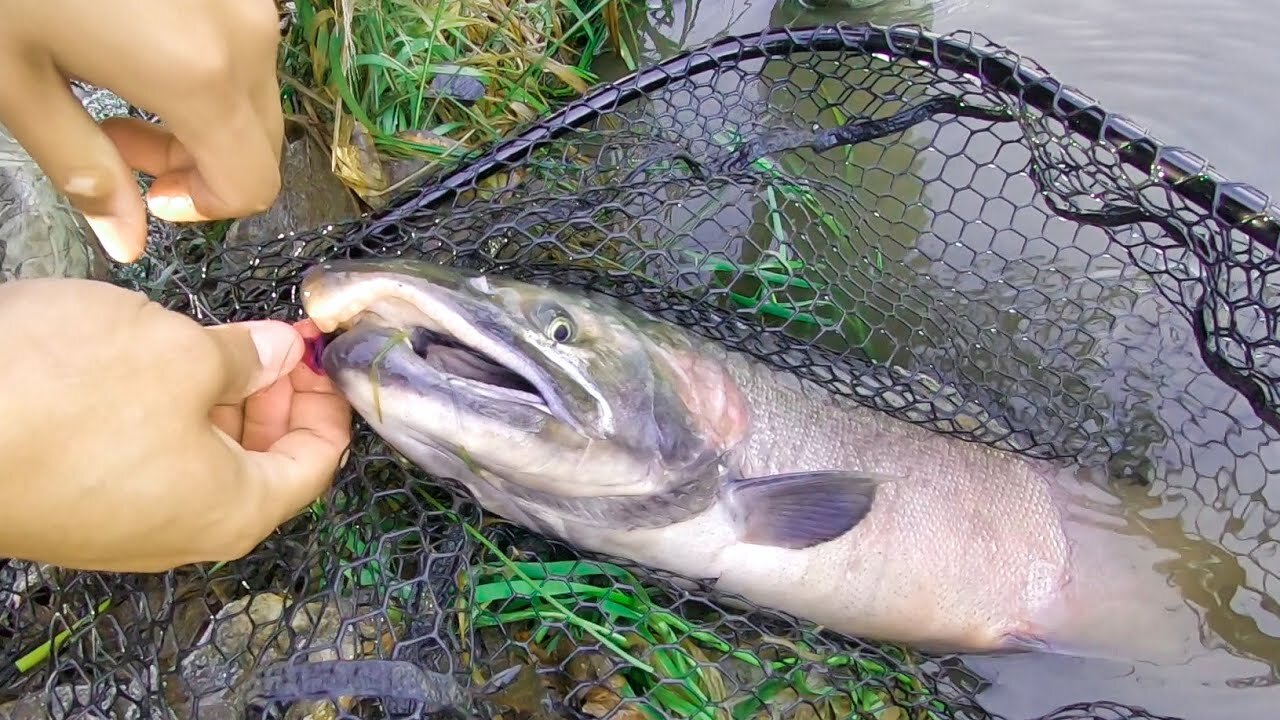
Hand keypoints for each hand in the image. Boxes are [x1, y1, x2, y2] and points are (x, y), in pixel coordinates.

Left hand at [0, 0, 284, 263]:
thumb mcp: (15, 85)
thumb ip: (84, 174)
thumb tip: (129, 243)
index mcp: (201, 75)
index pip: (254, 186)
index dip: (203, 208)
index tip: (140, 187)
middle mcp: (247, 35)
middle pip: (264, 142)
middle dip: (202, 163)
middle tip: (117, 134)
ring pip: (257, 93)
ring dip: (204, 114)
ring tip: (118, 80)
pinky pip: (243, 44)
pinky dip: (206, 67)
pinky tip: (135, 38)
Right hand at [0, 278, 352, 572]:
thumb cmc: (62, 397)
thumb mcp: (178, 353)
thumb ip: (245, 356)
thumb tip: (280, 351)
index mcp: (234, 509)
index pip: (315, 462)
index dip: (326, 399)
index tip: (317, 349)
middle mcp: (183, 532)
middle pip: (260, 463)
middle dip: (271, 394)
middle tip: (265, 335)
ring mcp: (122, 526)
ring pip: (198, 459)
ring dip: (214, 398)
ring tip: (205, 338)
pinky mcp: (73, 507)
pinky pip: (142, 460)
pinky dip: (161, 413)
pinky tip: (144, 364)